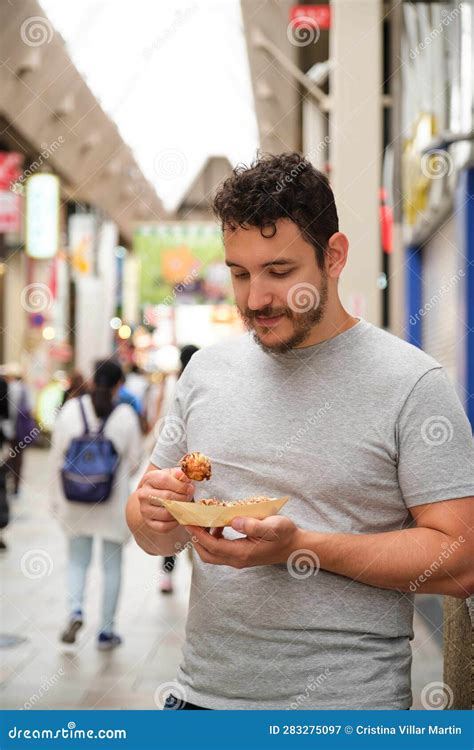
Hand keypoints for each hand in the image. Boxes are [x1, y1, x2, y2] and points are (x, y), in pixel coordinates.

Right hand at [138, 467, 193, 533]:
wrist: (156, 496)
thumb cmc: (167, 484)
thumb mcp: (173, 475)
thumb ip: (180, 474)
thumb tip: (184, 476)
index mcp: (150, 479)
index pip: (164, 480)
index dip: (180, 485)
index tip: (190, 488)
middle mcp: (144, 494)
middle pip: (166, 497)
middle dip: (182, 498)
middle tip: (189, 497)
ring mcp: (144, 510)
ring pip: (166, 513)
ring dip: (179, 511)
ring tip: (184, 506)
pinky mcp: (148, 523)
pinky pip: (164, 527)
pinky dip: (174, 523)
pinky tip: (178, 516)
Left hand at [185, 515, 302, 568]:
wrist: (295, 547)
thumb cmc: (285, 535)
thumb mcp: (273, 526)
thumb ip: (253, 525)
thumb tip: (233, 522)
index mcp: (242, 553)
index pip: (212, 546)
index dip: (198, 534)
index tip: (188, 521)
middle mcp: (237, 560)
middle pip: (207, 554)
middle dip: (195, 539)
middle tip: (190, 521)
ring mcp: (238, 560)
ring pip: (212, 554)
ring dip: (204, 539)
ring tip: (203, 520)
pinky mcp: (240, 556)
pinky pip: (220, 551)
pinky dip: (212, 539)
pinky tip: (218, 526)